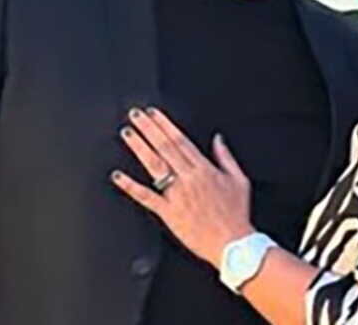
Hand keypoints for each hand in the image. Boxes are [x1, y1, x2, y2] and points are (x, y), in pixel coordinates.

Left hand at [110, 107, 255, 266]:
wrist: (233, 244)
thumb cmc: (236, 215)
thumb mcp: (239, 180)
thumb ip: (226, 157)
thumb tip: (218, 138)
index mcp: (205, 169)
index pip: (180, 140)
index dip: (164, 125)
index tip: (153, 113)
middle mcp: (189, 179)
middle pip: (165, 148)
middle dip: (149, 129)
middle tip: (135, 115)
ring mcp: (177, 195)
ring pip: (155, 166)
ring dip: (139, 148)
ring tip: (127, 133)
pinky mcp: (168, 213)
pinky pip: (147, 197)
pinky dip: (131, 186)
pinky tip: (118, 176)